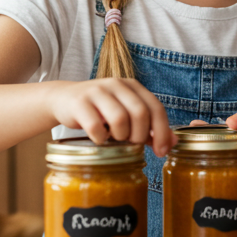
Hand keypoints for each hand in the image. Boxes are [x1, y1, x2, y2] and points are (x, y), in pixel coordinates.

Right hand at [48, 77, 172, 156]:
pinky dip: (101, 138)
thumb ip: (149, 128)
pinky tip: (99, 137)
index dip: (162, 132)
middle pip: (140, 113)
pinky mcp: (80, 103)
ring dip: (120, 136)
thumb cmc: (100, 111)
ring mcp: (97, 92)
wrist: (64, 99)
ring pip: (120, 119)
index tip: (162, 151)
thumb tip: (173, 143)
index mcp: (132, 86)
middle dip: (140, 136)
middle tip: (132, 145)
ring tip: (114, 138)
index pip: (156, 108)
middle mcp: (117, 85)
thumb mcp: (126, 114)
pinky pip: (96, 126)